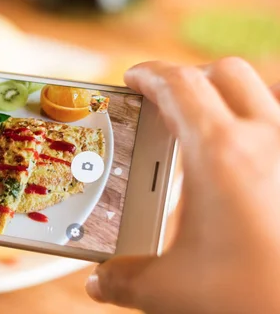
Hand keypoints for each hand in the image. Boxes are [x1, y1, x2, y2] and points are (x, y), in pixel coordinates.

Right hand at [86, 58, 279, 312]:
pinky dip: (259, 128)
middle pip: (224, 73)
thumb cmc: (259, 298)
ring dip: (228, 100)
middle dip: (189, 77)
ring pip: (261, 94)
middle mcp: (267, 140)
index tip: (134, 77)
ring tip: (204, 131)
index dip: (150, 73)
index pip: (178, 85)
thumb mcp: (175, 290)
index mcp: (221, 154)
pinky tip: (246, 165)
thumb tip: (102, 281)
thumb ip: (127, 280)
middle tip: (164, 101)